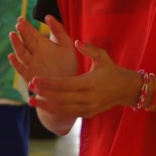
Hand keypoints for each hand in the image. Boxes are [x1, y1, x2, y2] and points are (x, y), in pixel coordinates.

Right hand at [8, 15, 78, 83]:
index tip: (20, 19)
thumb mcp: (66, 45)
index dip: (25, 26)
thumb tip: (47, 16)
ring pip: (21, 54)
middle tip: (18, 24)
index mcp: (41, 45)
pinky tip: (11, 56)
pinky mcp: (30, 76)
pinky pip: (21, 70)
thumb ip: (58, 30)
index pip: (31, 33)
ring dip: (16, 45)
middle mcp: (34, 54)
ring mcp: (31, 65)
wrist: (68, 87)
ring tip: (12, 35)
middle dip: (21, 32)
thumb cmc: (67, 65)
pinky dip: (15, 64)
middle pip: (25, 41)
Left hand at [17, 32, 139, 118]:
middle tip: (29, 87)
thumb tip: (76, 42)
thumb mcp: (103, 56)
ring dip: (46, 106)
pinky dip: (55, 110)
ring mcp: (88, 108)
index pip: (65, 84)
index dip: (48, 83)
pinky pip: (68, 113)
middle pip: (61, 98)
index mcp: (90, 83)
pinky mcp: (88, 114)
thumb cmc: (112, 70)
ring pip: (63, 109)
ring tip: (31, 101)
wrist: (126, 90)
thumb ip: (89, 49)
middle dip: (44, 94)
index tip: (35, 80)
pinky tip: (43, 106)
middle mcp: (88, 98)